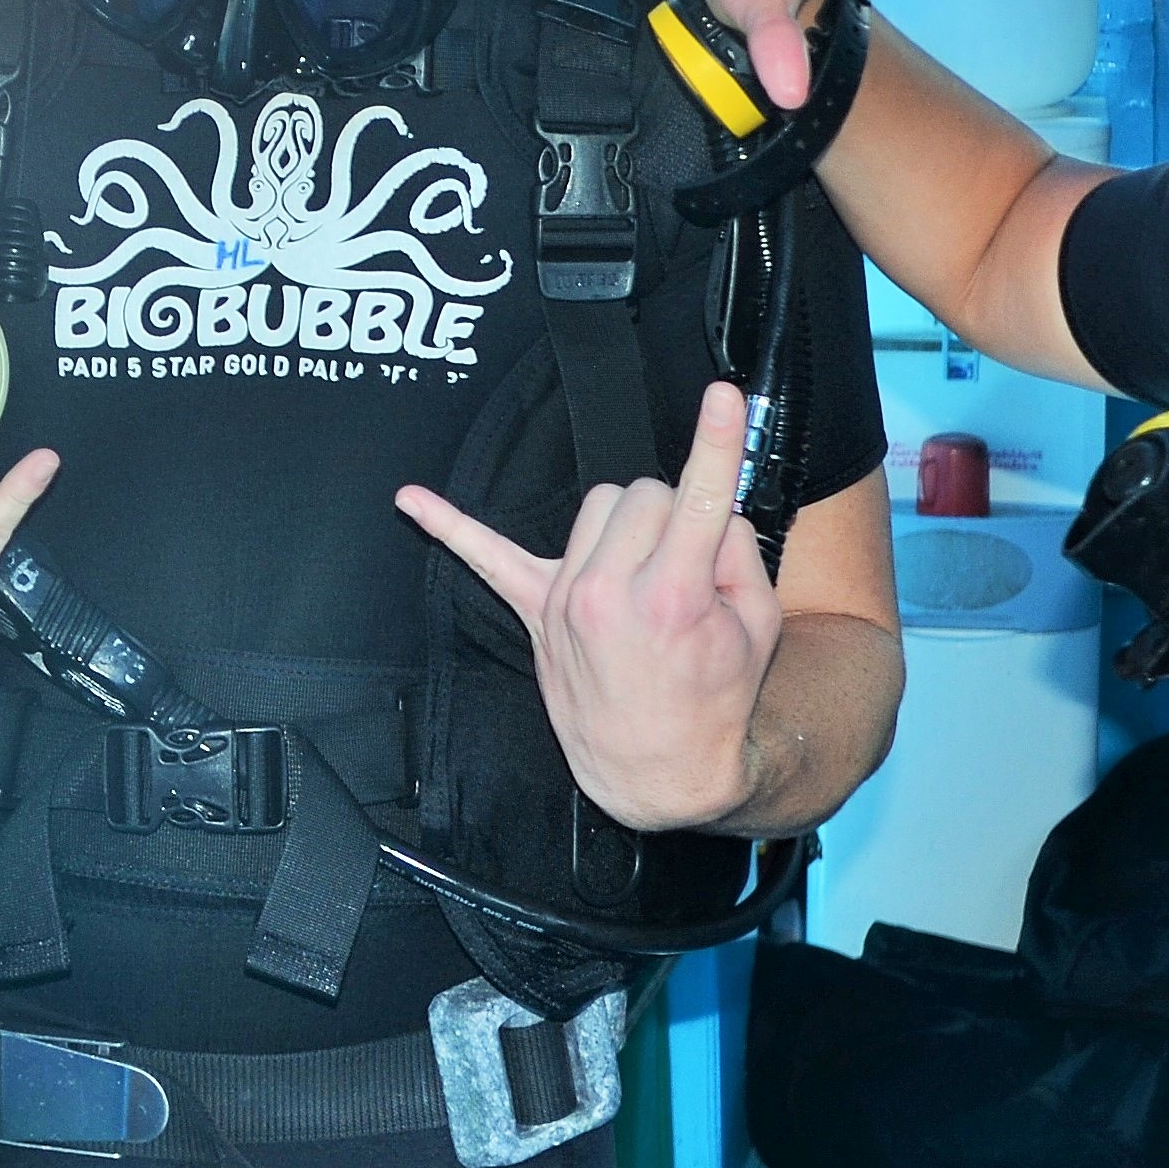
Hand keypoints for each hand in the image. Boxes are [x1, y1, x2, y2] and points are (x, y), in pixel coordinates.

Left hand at [398, 385, 785, 834]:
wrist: (661, 772)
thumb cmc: (715, 697)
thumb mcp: (759, 626)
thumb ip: (738, 550)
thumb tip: (710, 504)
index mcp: (674, 596)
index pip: (700, 497)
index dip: (717, 442)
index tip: (723, 395)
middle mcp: (610, 593)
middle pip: (643, 492)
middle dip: (675, 513)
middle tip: (692, 564)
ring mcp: (565, 602)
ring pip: (597, 504)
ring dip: (626, 522)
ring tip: (646, 570)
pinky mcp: (536, 612)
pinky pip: (484, 558)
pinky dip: (448, 527)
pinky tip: (409, 500)